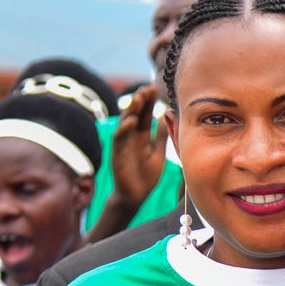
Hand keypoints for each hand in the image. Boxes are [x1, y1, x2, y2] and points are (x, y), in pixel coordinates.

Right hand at [108, 85, 167, 208]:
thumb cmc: (146, 176)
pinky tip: (132, 121)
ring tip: (139, 98)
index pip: (146, 115)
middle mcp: (131, 138)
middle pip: (135, 115)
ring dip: (132, 110)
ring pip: (125, 123)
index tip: (155, 88)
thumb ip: (160, 137)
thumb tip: (167, 117)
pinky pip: (119, 140)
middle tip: (148, 88)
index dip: (149, 102)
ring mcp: (123, 145)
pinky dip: (124, 130)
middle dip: (141, 101)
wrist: (136, 197)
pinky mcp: (117, 155)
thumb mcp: (158, 154)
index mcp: (142, 136)